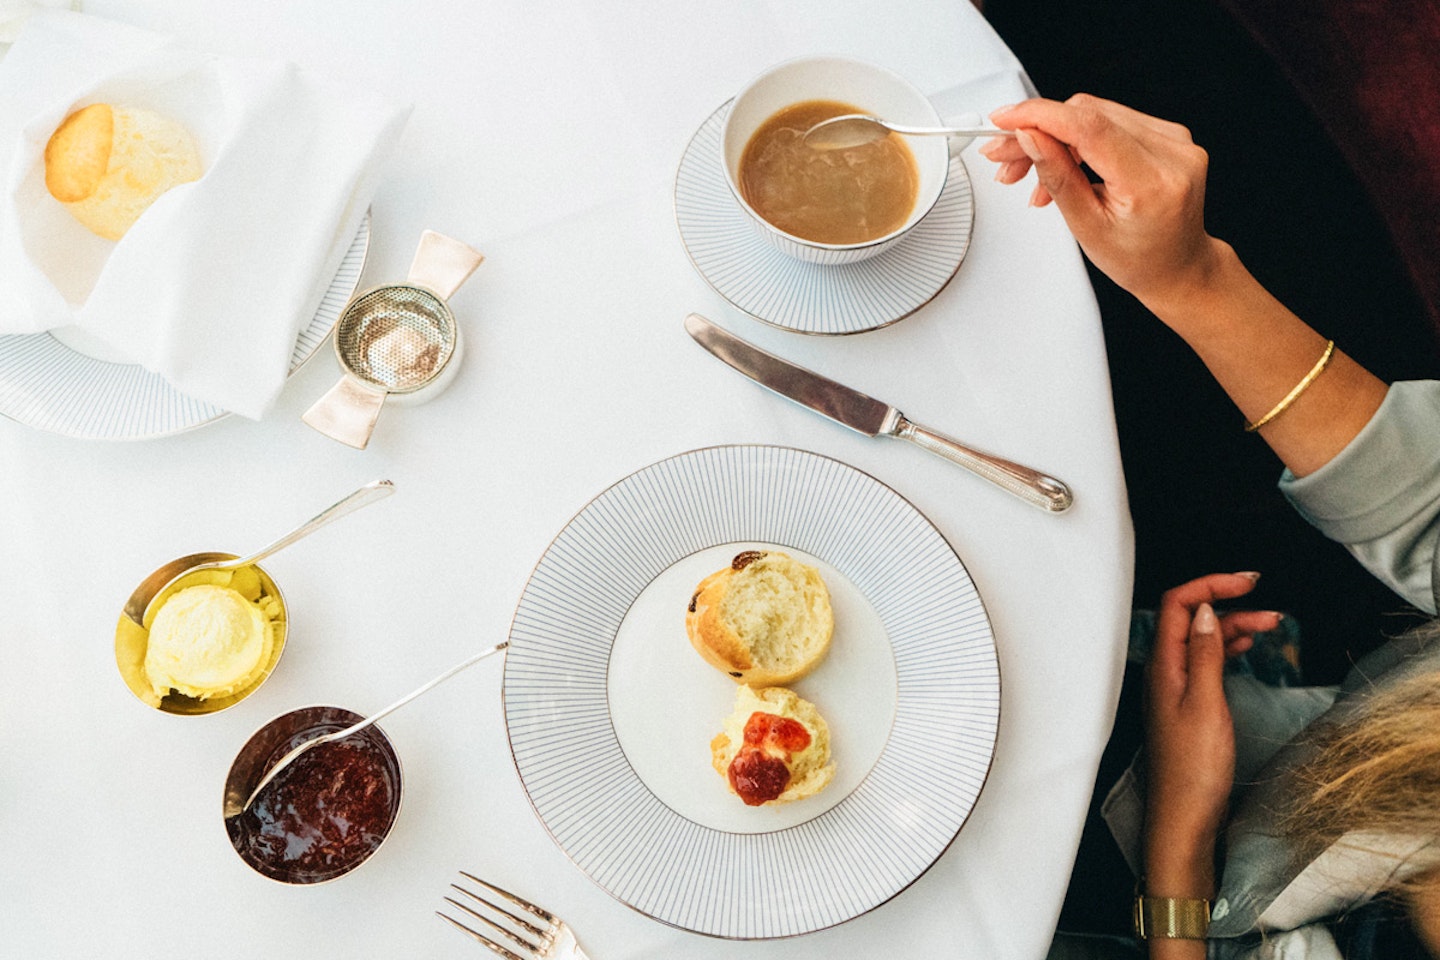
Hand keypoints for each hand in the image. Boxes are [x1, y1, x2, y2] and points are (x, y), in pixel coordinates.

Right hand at [982, 94, 1222, 310]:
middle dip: (1037, 132)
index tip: (1005, 120)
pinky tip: (1059, 160)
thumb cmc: (1138, 257)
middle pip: (1088, 116)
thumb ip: (1057, 177)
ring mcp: (1174, 138)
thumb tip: (1030, 137)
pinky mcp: (1168, 133)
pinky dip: (1077, 137)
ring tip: (1026, 169)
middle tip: (1004, 156)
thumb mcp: (1087, 227)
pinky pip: (1111, 120)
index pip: (1089, 128)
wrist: (1177, 264)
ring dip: (1053, 136)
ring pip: (1096, 114)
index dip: (1040, 116)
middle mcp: (1171, 153)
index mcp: (1152, 182)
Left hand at [1141, 573, 1274, 894]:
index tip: (1247, 582)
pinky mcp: (1187, 705)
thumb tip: (1204, 611)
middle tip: (1267, 601)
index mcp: (1162, 666)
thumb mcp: (1206, 704)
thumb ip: (1204, 655)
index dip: (1210, 586)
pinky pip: (1204, 663)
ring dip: (1233, 627)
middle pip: (1190, 619)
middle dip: (1227, 603)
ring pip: (1201, 641)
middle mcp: (1162, 672)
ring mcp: (1173, 688)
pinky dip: (1226, 648)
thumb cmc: (1193, 770)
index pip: (1177, 605)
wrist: (1184, 817)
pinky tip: (1246, 646)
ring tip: (1272, 624)